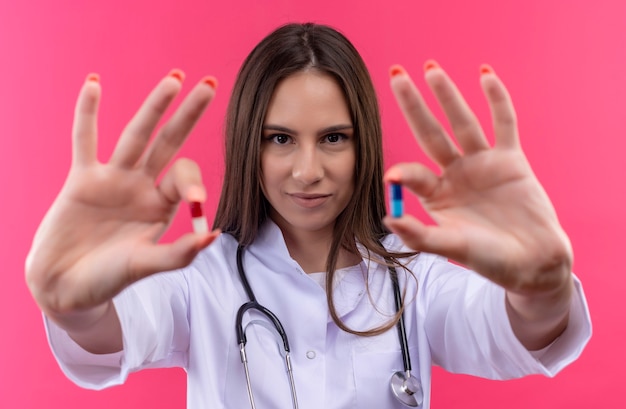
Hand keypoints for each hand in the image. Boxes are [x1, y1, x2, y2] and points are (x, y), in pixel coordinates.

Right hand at [25, 71, 219, 315]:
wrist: (65, 285)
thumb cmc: (108, 279)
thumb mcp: (145, 266)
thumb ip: (178, 253)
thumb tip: (213, 233)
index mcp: (161, 204)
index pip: (183, 178)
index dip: (192, 182)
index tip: (196, 198)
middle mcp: (141, 185)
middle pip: (168, 142)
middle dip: (188, 115)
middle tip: (210, 85)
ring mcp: (112, 178)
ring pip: (135, 135)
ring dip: (153, 106)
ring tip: (173, 78)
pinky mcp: (82, 179)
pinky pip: (84, 140)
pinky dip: (86, 113)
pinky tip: (93, 84)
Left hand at [383, 62, 571, 295]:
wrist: (534, 263)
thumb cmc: (490, 260)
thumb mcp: (453, 248)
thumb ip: (421, 235)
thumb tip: (388, 217)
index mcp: (437, 195)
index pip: (415, 174)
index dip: (405, 174)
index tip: (394, 175)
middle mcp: (455, 173)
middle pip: (430, 132)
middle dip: (413, 105)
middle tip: (394, 75)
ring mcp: (482, 163)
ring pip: (462, 122)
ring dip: (448, 95)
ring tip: (431, 68)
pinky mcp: (511, 159)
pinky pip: (504, 122)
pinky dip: (497, 99)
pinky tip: (484, 74)